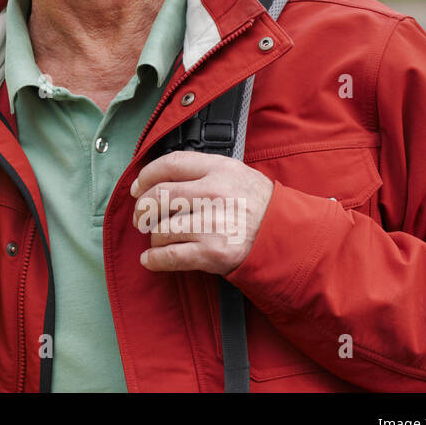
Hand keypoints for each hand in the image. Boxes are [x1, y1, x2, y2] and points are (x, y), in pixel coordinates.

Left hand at [129, 150, 272, 275]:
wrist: (288, 236)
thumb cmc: (260, 205)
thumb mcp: (237, 173)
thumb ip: (202, 171)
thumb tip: (159, 177)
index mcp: (219, 169)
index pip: (170, 164)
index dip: (146, 175)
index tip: (137, 186)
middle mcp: (213, 193)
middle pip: (159, 196)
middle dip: (142, 209)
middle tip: (140, 217)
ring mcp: (212, 223)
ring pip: (161, 228)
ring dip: (152, 236)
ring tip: (156, 238)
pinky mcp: (213, 252)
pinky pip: (170, 256)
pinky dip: (154, 260)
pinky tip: (150, 260)